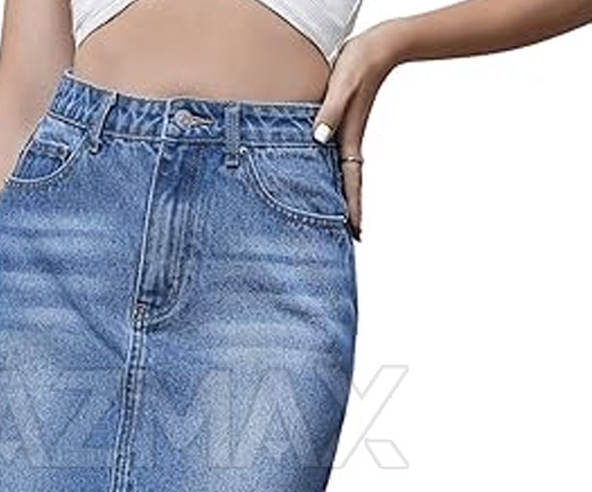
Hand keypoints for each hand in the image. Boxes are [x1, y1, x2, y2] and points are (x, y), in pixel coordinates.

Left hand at [313, 21, 402, 239]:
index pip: (351, 183)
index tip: (357, 233)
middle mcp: (348, 144)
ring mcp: (345, 137)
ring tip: (337, 223)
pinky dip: (331, 178)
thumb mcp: (342, 85)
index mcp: (348, 140)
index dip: (352, 208)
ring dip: (340, 199)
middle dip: (347, 214)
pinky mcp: (340, 127)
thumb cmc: (360, 62)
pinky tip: (324, 184)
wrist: (379, 44)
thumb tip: (319, 138)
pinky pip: (334, 161)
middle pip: (347, 187)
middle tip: (348, 241)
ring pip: (340, 176)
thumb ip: (331, 111)